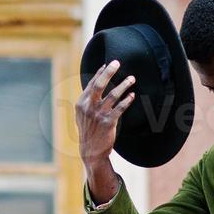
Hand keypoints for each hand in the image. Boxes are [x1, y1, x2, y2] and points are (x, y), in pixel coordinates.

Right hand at [76, 61, 136, 202]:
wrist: (90, 150)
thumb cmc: (89, 129)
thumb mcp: (82, 114)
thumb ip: (87, 99)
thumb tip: (94, 81)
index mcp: (81, 103)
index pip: (91, 83)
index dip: (100, 73)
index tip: (108, 64)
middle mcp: (88, 107)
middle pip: (99, 85)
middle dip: (109, 72)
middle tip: (117, 62)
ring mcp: (98, 114)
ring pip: (112, 95)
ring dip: (123, 85)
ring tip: (132, 78)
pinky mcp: (108, 122)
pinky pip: (120, 108)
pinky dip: (127, 100)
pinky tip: (132, 95)